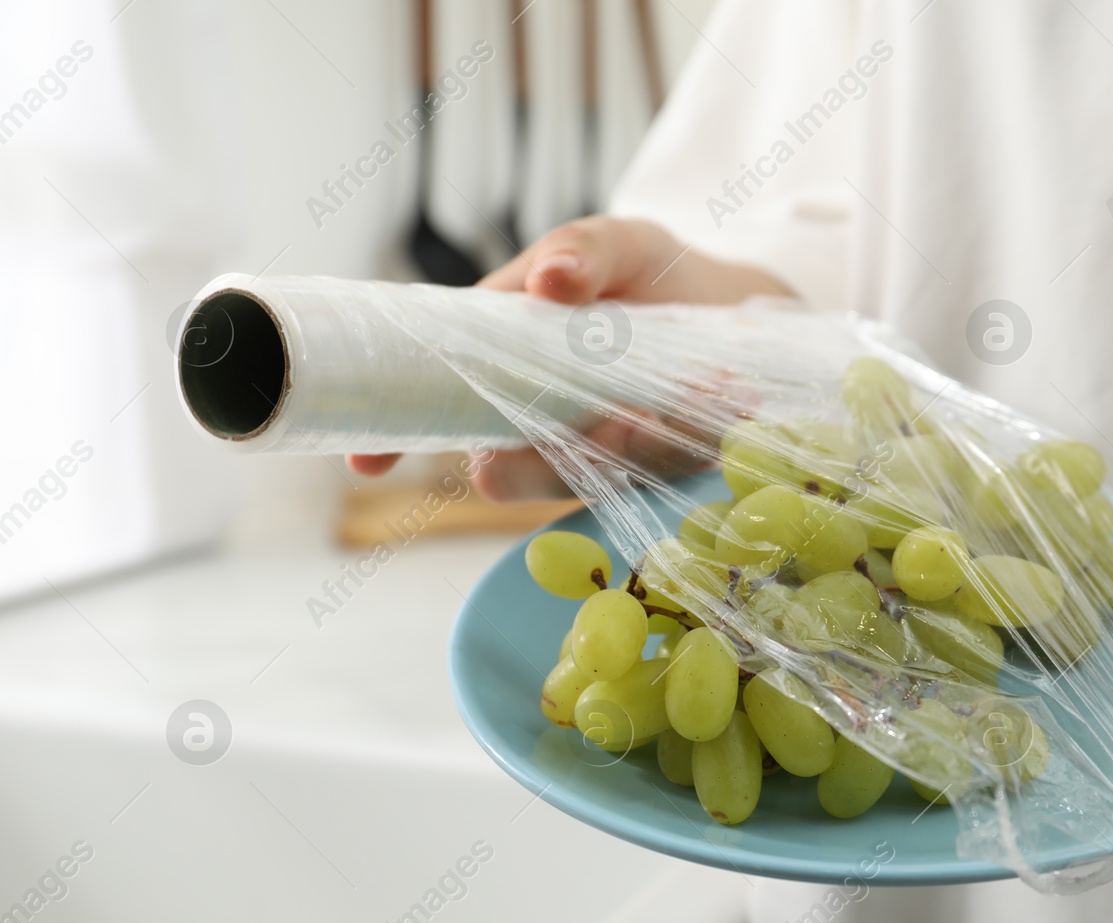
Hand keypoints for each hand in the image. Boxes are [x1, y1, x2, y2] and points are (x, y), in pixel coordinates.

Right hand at [350, 216, 790, 499]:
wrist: (736, 306)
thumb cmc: (650, 275)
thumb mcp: (616, 242)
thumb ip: (582, 251)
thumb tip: (549, 279)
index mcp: (506, 376)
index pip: (439, 417)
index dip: (397, 441)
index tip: (367, 461)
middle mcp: (547, 432)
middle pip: (512, 472)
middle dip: (532, 461)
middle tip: (540, 442)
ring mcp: (605, 460)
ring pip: (593, 481)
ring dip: (624, 447)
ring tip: (662, 401)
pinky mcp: (667, 470)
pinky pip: (668, 470)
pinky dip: (689, 434)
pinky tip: (722, 393)